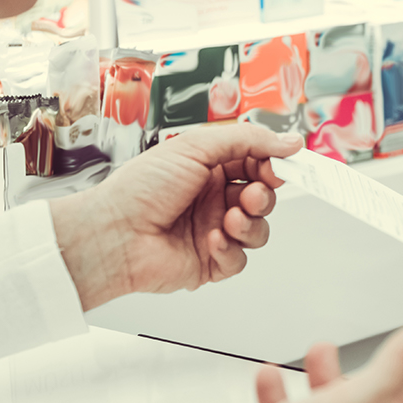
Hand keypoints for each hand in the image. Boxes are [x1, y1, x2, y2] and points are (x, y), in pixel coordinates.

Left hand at [50, 125, 302, 309]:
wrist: (113, 234)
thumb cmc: (141, 188)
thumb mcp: (197, 146)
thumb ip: (249, 140)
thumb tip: (289, 140)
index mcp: (211, 167)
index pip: (258, 163)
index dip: (273, 165)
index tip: (283, 164)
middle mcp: (214, 198)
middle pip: (263, 196)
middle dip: (264, 195)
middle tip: (253, 193)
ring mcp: (214, 230)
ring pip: (258, 229)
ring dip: (251, 223)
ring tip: (230, 218)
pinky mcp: (210, 262)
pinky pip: (240, 259)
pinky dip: (231, 249)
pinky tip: (211, 239)